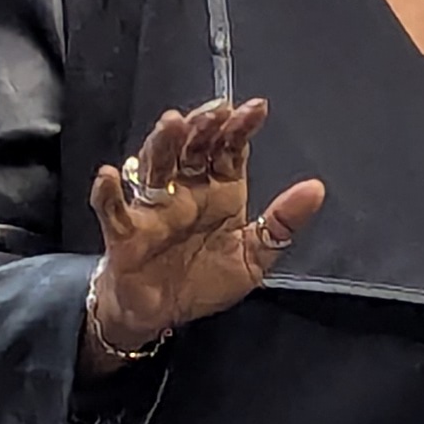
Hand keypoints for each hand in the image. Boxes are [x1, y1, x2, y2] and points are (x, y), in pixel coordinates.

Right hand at [85, 98, 324, 360]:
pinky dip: (108, 193)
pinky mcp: (125, 232)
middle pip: (192, 148)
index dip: (240, 128)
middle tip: (216, 112)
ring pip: (155, 166)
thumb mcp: (254, 256)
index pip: (230, 149)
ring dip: (162, 144)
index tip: (256, 109)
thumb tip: (316, 189)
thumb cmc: (203, 279)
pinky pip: (113, 210)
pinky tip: (109, 176)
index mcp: (219, 190)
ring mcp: (153, 207)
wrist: (162, 314)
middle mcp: (186, 190)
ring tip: (173, 124)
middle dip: (203, 127)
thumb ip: (282, 224)